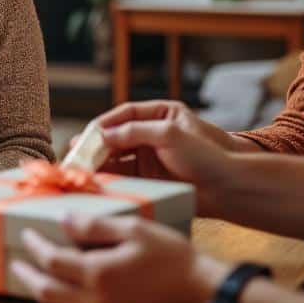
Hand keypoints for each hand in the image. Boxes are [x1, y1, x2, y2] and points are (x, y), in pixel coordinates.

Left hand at [11, 214, 231, 302]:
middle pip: (46, 291)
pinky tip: (66, 279)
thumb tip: (64, 220)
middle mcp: (96, 299)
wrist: (202, 292)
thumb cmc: (172, 256)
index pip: (52, 260)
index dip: (35, 245)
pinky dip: (64, 292)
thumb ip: (95, 225)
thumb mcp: (134, 229)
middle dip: (26, 275)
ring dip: (42, 286)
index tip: (26, 231)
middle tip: (14, 261)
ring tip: (32, 270)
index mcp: (98, 274)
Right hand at [88, 101, 236, 210]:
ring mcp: (151, 157)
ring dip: (100, 163)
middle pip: (118, 136)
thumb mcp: (170, 135)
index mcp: (162, 115)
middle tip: (77, 154)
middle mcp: (154, 134)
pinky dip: (110, 177)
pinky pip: (124, 175)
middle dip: (97, 145)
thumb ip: (135, 131)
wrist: (227, 189)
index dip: (105, 123)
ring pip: (118, 157)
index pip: (126, 113)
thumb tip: (104, 136)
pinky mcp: (151, 178)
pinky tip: (97, 181)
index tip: (89, 134)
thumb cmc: (206, 156)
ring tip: (82, 170)